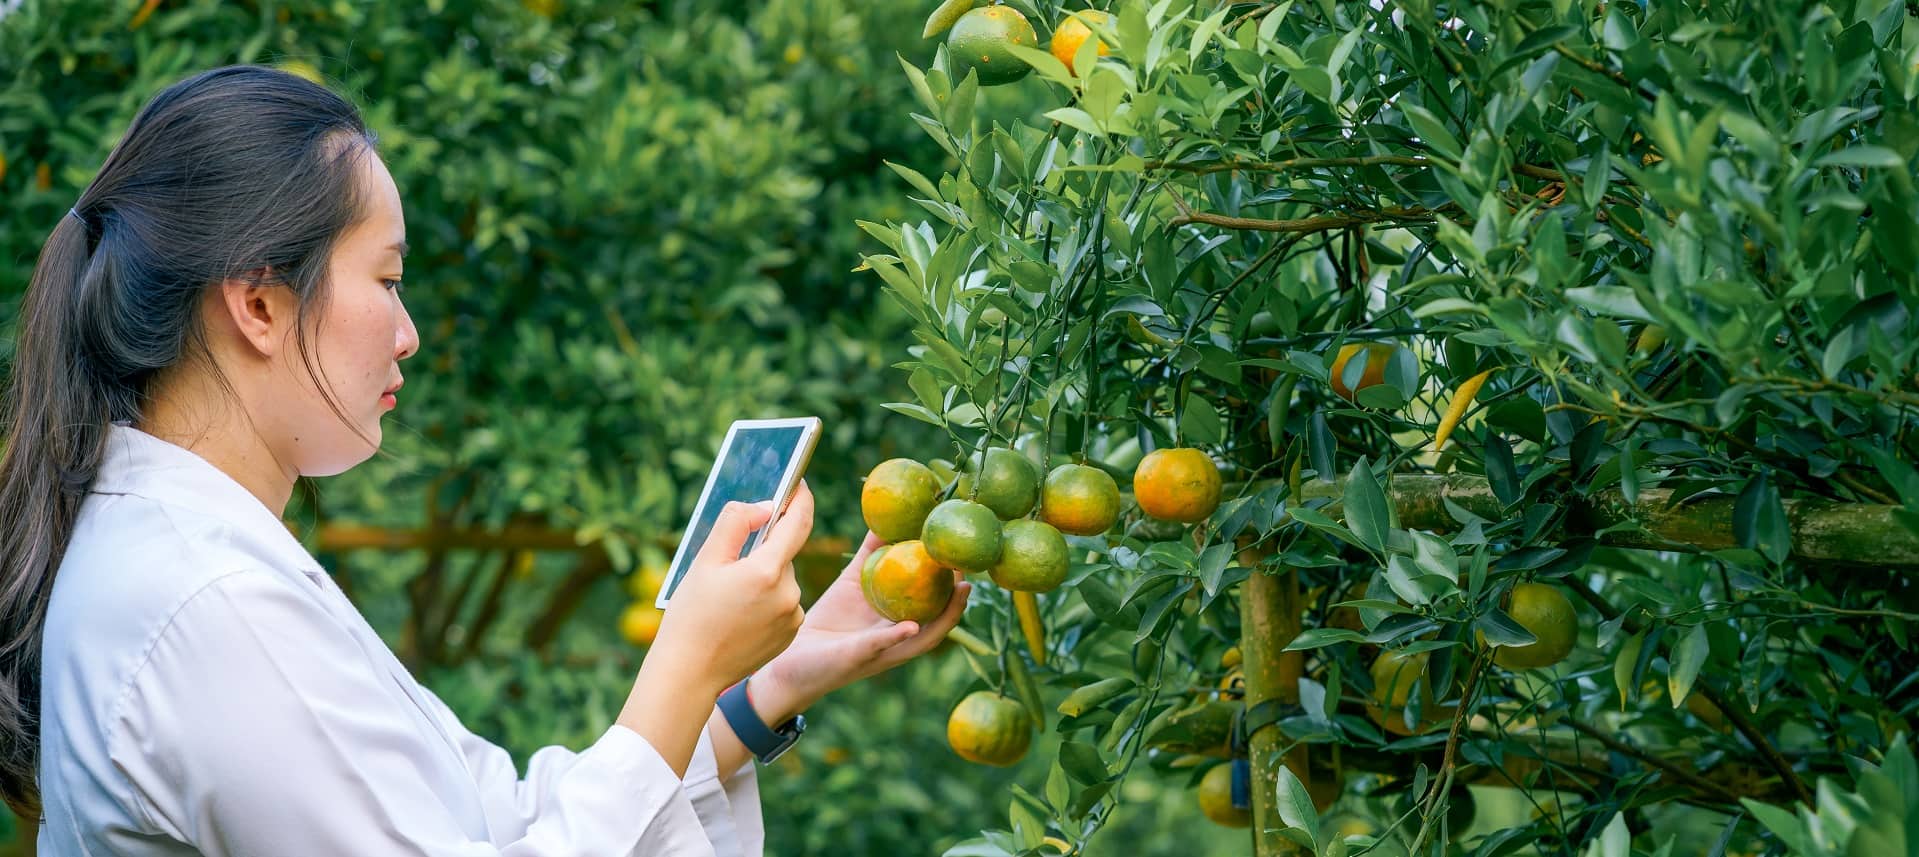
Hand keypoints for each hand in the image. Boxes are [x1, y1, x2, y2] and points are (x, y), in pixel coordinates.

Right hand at [619, 483, 814, 775]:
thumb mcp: (706, 561)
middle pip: (783, 554)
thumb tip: (765, 506)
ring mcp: (793, 616)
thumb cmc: (692, 615)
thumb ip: (736, 523)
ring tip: (728, 600)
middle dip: (761, 552)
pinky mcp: (790, 634)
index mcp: (768, 571)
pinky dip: (767, 601)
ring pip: (782, 580)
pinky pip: (784, 604)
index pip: (797, 522)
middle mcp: (789, 593)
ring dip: (763, 578)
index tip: (799, 482)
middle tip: (727, 567)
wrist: (690, 673)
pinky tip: (740, 616)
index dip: (800, 498)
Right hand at [751, 531, 970, 720]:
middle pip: (926, 590)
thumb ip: (881, 642)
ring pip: (899, 569)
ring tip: (927, 522)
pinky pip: (867, 559)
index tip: (967, 585)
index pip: (938, 623)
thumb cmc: (822, 672)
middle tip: (951, 543)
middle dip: (941, 569)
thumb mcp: (853, 657)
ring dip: (912, 548)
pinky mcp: (851, 585)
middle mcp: (893, 618)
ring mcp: (873, 599)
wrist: (784, 666)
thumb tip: (914, 627)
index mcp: (901, 641)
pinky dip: (876, 541)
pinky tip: (884, 518)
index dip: (955, 607)